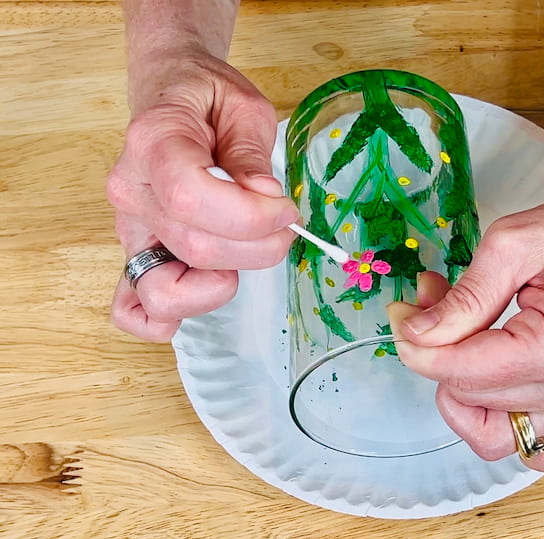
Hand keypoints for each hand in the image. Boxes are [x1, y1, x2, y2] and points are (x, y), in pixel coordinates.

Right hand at [107, 51, 298, 340]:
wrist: (171, 93)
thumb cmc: (207, 98)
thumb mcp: (244, 108)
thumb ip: (252, 156)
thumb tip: (264, 198)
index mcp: (153, 143)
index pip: (192, 200)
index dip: (250, 216)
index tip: (285, 208)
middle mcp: (132, 191)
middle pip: (195, 247)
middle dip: (258, 247)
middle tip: (287, 224)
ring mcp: (129, 227)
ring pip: (168, 288)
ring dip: (225, 282)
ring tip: (252, 247)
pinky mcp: (138, 252)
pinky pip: (137, 307)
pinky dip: (173, 314)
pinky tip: (211, 286)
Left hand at [388, 148, 543, 472]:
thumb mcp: (511, 244)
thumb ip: (463, 298)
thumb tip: (415, 335)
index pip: (463, 373)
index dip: (416, 346)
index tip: (402, 314)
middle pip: (468, 397)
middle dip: (436, 352)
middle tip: (434, 303)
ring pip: (488, 431)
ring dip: (458, 386)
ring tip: (459, 334)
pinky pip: (531, 449)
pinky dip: (498, 425)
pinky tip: (488, 384)